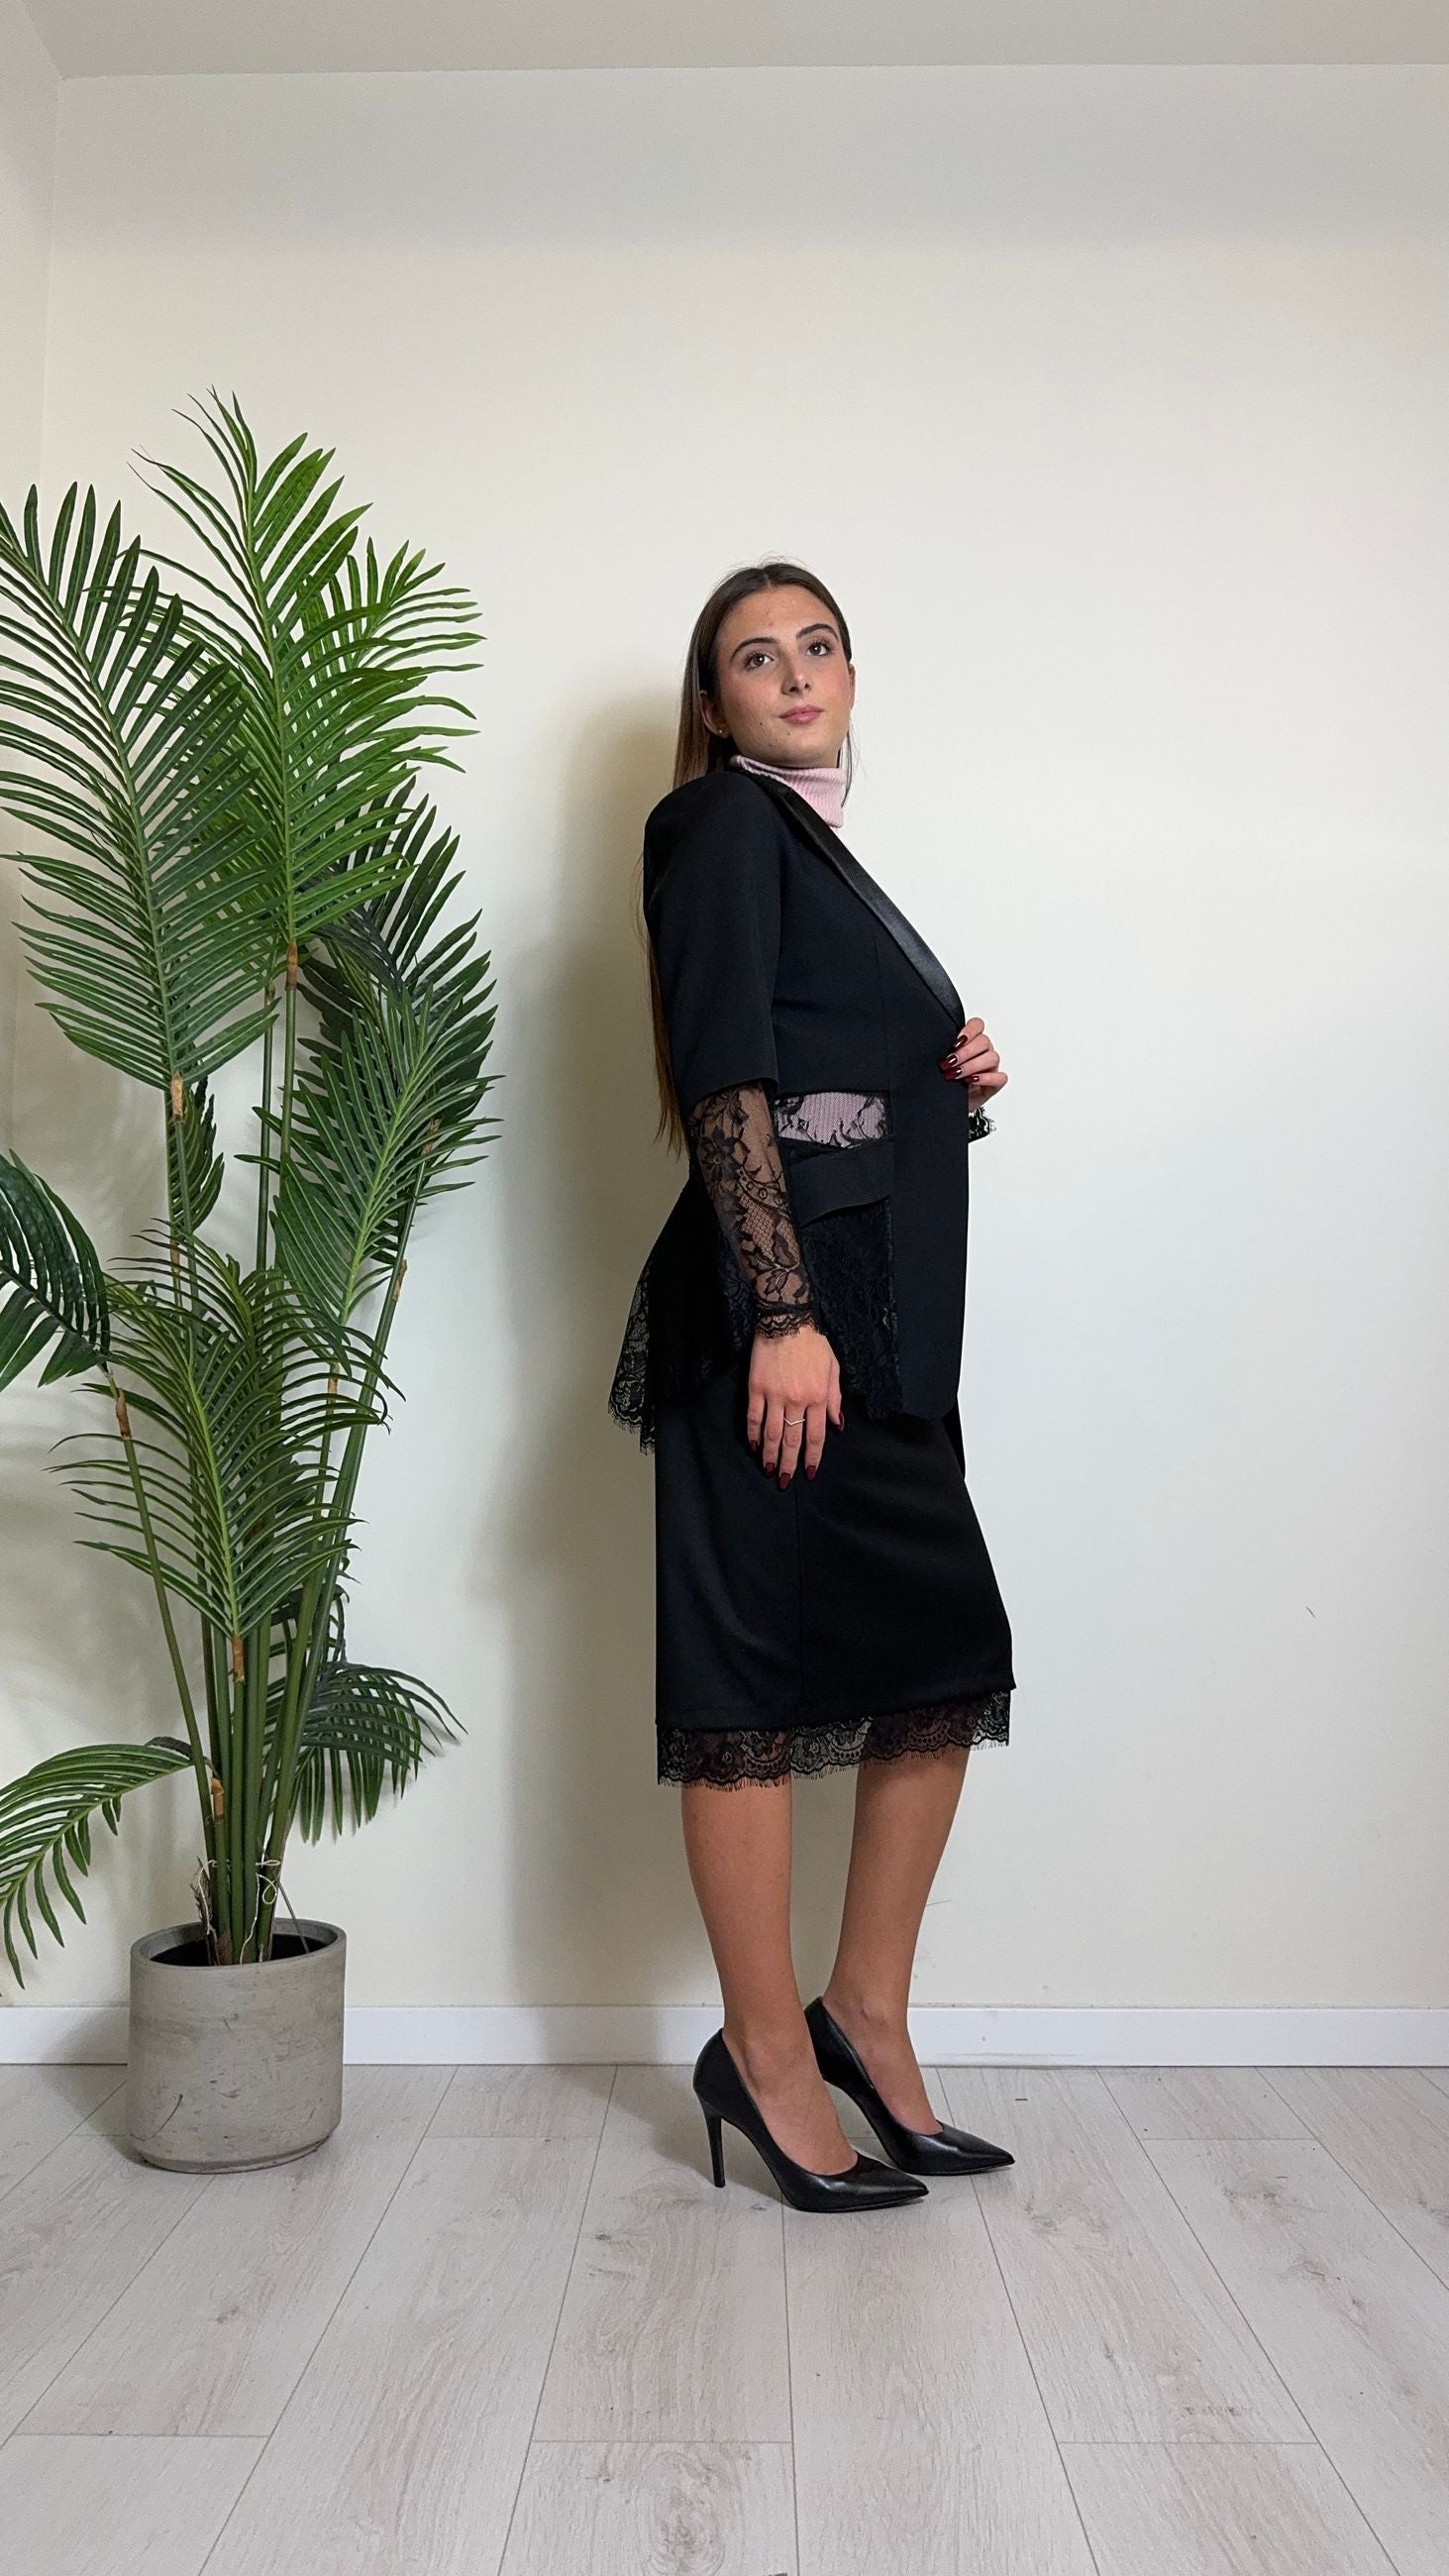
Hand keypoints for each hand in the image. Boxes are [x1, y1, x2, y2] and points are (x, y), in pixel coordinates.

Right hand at [747, 1319, 841, 1486]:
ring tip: (769, 1470)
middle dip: (790, 1463)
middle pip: (792, 1439)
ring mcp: (775, 1395)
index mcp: (818, 1396)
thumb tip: (837, 1425)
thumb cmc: (813, 1343)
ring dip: (770, 1454)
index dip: (813, 1457)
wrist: (787, 1320)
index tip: (810, 1472)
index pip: (816, 1435)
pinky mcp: (756, 1388)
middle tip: (785, 1481)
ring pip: (772, 1433)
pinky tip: (754, 1446)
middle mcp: (797, 1400)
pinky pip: (754, 1417)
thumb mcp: (833, 1368)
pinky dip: (754, 1433)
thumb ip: (835, 1398)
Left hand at [940, 1015, 1007, 1110]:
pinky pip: (1001, 1077)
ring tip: (956, 1074)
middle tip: (950, 1062)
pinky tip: (971, 1081)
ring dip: (973, 1065)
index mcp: (970, 1041)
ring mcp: (990, 1068)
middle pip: (984, 1041)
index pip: (977, 1025)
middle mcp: (982, 1052)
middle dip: (965, 1052)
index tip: (955, 1043)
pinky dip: (986, 1078)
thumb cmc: (942, 1081)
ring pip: (992, 1057)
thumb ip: (941, 1049)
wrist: (944, 1103)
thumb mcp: (940, 1062)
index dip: (969, 1031)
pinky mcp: (994, 1084)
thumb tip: (933, 1043)